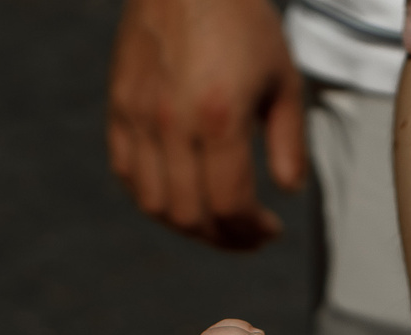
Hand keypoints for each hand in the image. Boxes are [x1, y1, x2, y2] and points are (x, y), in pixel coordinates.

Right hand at [105, 0, 305, 250]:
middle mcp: (174, 120)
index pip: (229, 204)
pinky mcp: (120, 105)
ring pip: (154, 203)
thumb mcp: (284, 80)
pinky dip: (153, 195)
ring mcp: (140, 115)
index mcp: (220, 116)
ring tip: (215, 222)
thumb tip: (287, 191)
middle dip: (224, 237)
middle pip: (191, 214)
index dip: (251, 231)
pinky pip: (127, 172)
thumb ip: (290, 142)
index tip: (269, 231)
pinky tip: (180, 193)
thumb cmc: (241, 20)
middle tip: (246, 235)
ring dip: (188, 225)